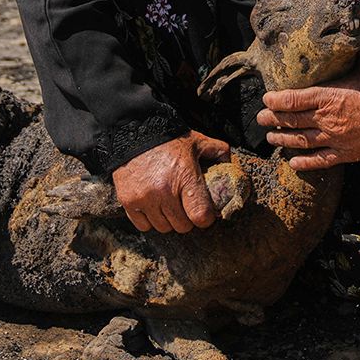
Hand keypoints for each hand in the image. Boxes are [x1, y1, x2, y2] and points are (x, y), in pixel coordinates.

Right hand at [111, 132, 229, 233]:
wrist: (133, 131)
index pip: (201, 216)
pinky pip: (143, 226)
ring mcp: (145, 198)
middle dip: (187, 219)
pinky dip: (149, 220)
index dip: (206, 218)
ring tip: (168, 205)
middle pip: (182, 226)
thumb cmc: (168, 139)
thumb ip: (218, 152)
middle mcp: (164, 191)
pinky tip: (153, 206)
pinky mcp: (128, 201)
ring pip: (163, 228)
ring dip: (168, 220)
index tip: (204, 212)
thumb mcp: (198, 142)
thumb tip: (231, 164)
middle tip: (185, 207)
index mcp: (186, 177)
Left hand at [258, 50, 359, 171]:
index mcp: (329, 95)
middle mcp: (327, 118)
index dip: (276, 101)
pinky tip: (292, 161)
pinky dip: (304, 162)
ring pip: (301, 141)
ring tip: (271, 137)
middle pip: (292, 121)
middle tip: (261, 119)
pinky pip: (320, 160)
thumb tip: (354, 31)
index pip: (293, 99)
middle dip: (273, 120)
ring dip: (282, 139)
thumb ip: (357, 48)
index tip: (266, 100)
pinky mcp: (347, 154)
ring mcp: (335, 138)